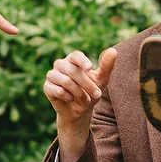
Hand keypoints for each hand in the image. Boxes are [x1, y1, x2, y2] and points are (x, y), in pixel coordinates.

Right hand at [43, 47, 116, 161]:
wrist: (80, 111)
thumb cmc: (90, 92)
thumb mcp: (101, 80)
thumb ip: (106, 66)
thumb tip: (113, 51)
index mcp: (73, 60)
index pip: (76, 55)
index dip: (82, 61)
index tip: (90, 68)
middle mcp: (61, 64)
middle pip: (72, 70)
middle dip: (87, 84)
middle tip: (98, 95)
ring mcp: (52, 75)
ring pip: (64, 80)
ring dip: (78, 92)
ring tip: (84, 98)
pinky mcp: (47, 87)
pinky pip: (56, 90)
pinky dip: (67, 96)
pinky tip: (71, 99)